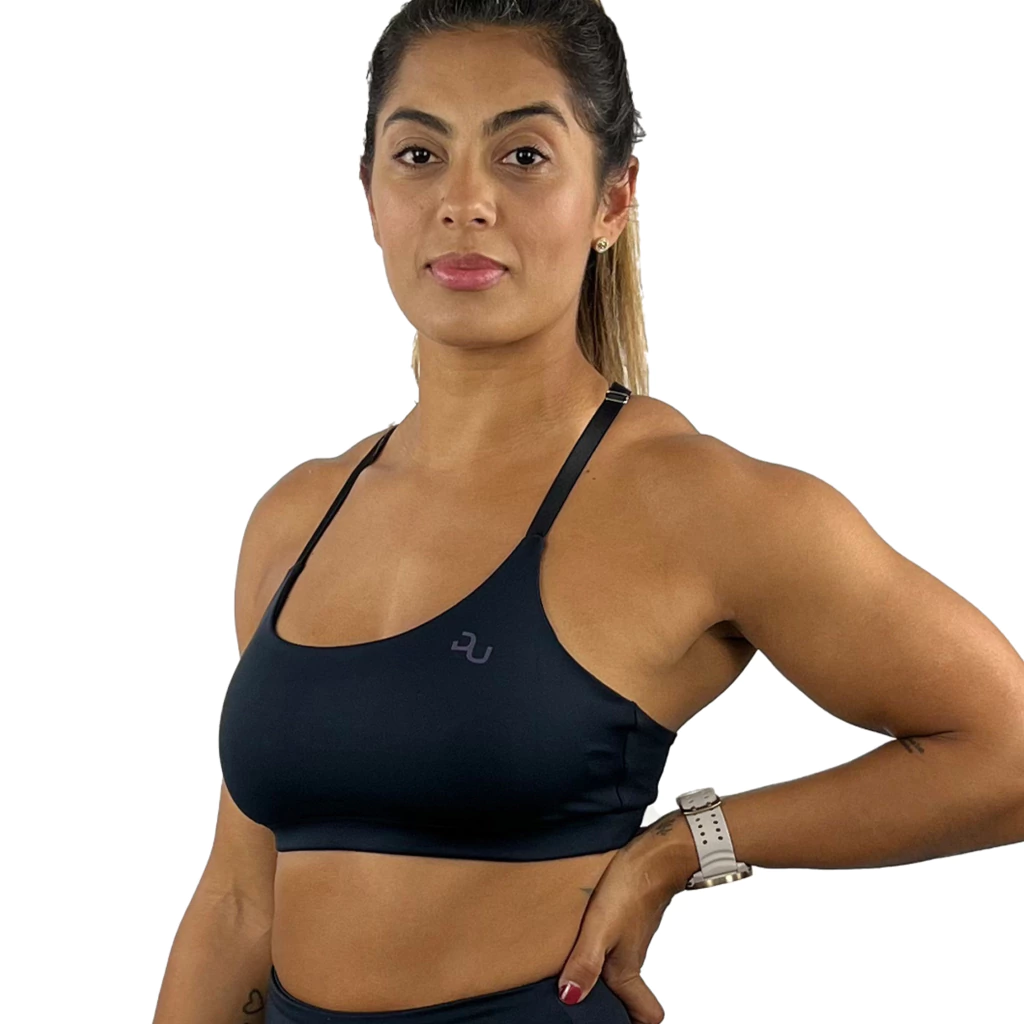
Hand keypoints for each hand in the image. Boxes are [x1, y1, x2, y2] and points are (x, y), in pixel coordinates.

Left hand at [556, 820, 692, 1023]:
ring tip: (572, 969)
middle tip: (583, 998)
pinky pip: (615, 940)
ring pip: (620, 966)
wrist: (654, 851)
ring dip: (601, 972)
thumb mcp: (600, 927)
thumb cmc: (631, 888)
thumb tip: (569, 998)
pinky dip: (601, 945)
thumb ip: (585, 963)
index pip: (647, 1015)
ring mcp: (630, 936)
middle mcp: (632, 957)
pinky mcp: (626, 916)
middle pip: (629, 994)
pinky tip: (580, 932)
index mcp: (627, 970)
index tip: (611, 1023)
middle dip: (612, 1002)